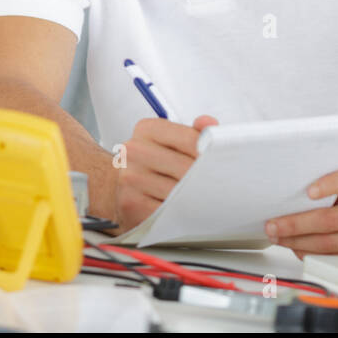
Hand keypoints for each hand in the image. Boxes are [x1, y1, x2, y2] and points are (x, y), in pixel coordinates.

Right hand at [108, 114, 217, 232]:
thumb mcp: (169, 140)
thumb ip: (193, 132)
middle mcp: (135, 150)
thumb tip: (210, 124)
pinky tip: (188, 211)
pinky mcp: (131, 204)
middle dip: (208, 179)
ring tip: (209, 200)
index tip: (224, 164)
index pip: (190, 138)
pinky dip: (182, 213)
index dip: (212, 153)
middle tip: (223, 187)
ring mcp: (131, 178)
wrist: (113, 186)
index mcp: (147, 129)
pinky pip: (167, 211)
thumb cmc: (151, 163)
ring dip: (197, 198)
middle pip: (186, 167)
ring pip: (179, 192)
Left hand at [264, 166, 337, 257]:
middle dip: (296, 224)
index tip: (308, 192)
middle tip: (273, 225)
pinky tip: (297, 248)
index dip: (329, 184)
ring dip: (298, 242)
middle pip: (331, 219)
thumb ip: (332, 182)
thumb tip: (291, 192)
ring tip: (279, 238)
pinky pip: (335, 259)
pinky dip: (312, 255)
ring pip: (330, 244)